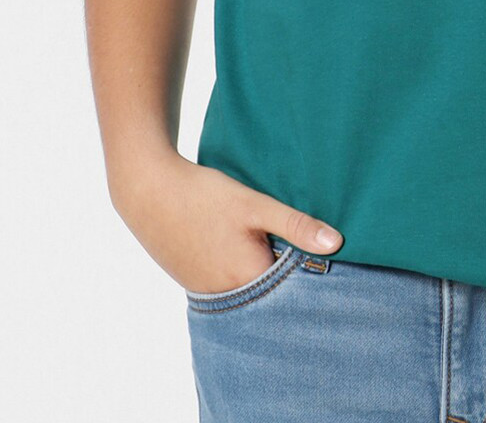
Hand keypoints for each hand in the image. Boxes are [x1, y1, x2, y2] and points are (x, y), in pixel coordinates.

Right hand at [112, 149, 344, 294]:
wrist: (148, 189)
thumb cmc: (204, 196)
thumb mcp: (255, 204)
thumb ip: (296, 225)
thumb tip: (337, 244)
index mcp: (248, 280)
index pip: (293, 289)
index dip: (310, 273)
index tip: (326, 259)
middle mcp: (228, 295)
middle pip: (270, 291)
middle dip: (287, 273)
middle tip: (300, 246)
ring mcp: (208, 290)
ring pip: (249, 286)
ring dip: (263, 269)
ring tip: (271, 243)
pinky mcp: (195, 280)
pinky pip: (229, 281)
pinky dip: (240, 267)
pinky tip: (243, 244)